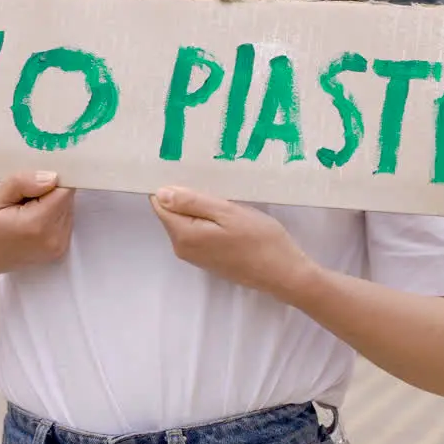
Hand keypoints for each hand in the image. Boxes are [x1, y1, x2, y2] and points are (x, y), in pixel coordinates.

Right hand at [0, 171, 74, 279]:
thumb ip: (22, 184)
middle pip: (67, 200)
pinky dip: (50, 216)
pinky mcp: (59, 250)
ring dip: (50, 204)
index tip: (30, 184)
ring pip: (67, 209)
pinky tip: (29, 220)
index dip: (49, 181)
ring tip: (23, 211)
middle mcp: (54, 238)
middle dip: (48, 193)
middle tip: (21, 199)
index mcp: (38, 224)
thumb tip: (52, 177)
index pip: (63, 190)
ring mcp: (58, 247)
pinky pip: (64, 221)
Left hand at [150, 186, 319, 299]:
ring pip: (186, 221)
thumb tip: (160, 193)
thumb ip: (192, 202)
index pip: (159, 204)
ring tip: (222, 193)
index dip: (170, 185)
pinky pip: (198, 231)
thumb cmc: (259, 239)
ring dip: (198, 206)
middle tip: (210, 179)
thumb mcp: (227, 213)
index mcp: (183, 235)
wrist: (284, 273)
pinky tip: (227, 212)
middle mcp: (182, 248)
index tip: (187, 170)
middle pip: (172, 213)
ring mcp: (195, 255)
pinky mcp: (208, 258)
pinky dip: (207, 219)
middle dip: (186, 195)